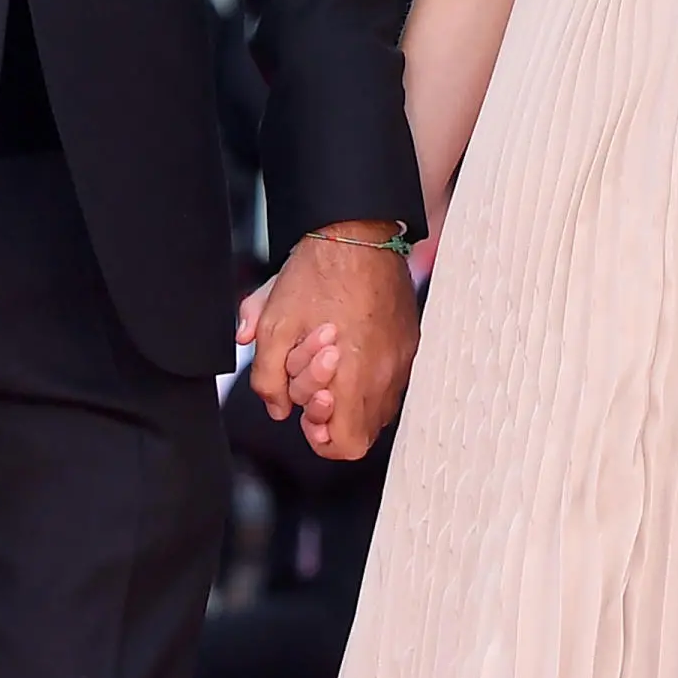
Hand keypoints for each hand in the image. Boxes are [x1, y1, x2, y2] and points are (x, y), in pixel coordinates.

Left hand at [235, 229, 419, 459]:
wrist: (357, 231)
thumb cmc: (316, 275)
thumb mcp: (273, 326)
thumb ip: (268, 380)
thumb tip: (279, 408)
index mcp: (354, 377)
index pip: (347, 445)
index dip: (321, 438)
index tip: (308, 412)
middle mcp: (386, 373)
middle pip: (363, 428)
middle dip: (332, 411)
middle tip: (313, 379)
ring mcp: (403, 357)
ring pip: (378, 404)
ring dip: (351, 393)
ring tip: (331, 359)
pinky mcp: (410, 340)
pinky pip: (391, 377)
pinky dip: (368, 373)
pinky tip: (348, 342)